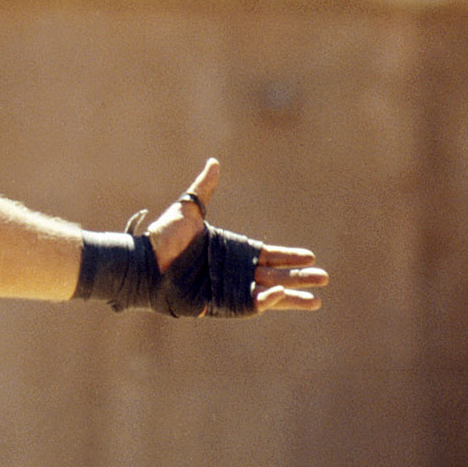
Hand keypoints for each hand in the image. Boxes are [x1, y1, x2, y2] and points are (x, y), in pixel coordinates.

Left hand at [144, 158, 326, 313]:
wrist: (143, 263)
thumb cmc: (162, 238)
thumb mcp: (188, 209)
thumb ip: (203, 189)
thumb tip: (213, 163)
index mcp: (231, 251)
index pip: (268, 255)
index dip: (289, 256)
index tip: (310, 256)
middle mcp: (233, 271)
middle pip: (275, 275)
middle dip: (299, 277)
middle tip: (324, 277)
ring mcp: (228, 288)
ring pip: (268, 294)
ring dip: (291, 296)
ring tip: (315, 300)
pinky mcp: (220, 303)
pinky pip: (249, 304)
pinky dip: (266, 300)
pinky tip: (281, 293)